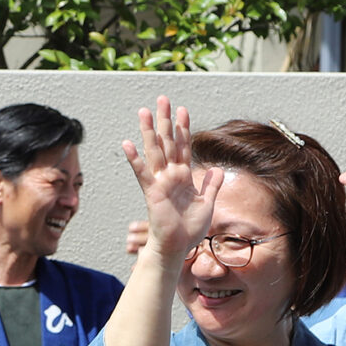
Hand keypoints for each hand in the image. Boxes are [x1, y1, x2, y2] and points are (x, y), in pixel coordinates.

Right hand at [120, 98, 221, 261]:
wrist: (177, 246)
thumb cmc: (190, 229)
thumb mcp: (208, 204)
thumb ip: (211, 186)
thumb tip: (218, 170)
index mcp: (184, 176)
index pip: (183, 146)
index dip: (183, 128)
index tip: (183, 109)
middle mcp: (170, 174)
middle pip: (167, 141)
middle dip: (166, 120)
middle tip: (162, 99)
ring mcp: (160, 181)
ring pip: (154, 151)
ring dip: (149, 131)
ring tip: (144, 112)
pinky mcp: (152, 192)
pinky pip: (142, 173)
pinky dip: (135, 159)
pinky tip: (127, 144)